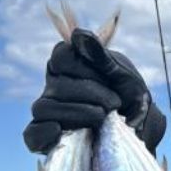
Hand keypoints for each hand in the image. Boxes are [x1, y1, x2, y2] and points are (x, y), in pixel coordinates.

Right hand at [23, 29, 166, 154]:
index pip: (61, 57)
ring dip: (76, 113)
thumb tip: (78, 34)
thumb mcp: (122, 73)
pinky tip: (60, 132)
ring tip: (102, 118)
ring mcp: (47, 110)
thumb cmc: (129, 96)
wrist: (139, 128)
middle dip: (91, 94)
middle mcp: (53, 84)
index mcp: (67, 63)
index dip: (85, 69)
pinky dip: (43, 134)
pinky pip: (32, 135)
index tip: (109, 79)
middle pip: (57, 86)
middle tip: (115, 103)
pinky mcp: (46, 136)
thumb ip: (99, 55)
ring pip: (43, 108)